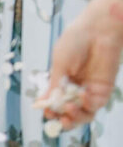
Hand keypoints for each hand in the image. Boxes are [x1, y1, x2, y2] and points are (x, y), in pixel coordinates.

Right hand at [40, 0, 122, 128]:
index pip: (55, 100)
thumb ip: (55, 83)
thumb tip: (45, 101)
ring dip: (75, 115)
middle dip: (64, 118)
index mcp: (61, 80)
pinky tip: (82, 94)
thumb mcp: (59, 63)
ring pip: (83, 113)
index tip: (44, 111)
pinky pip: (95, 104)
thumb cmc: (74, 41)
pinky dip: (87, 103)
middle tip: (58, 118)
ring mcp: (90, 90)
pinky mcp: (103, 90)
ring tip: (68, 110)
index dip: (50, 108)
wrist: (97, 30)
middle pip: (69, 111)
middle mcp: (75, 88)